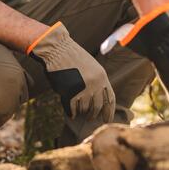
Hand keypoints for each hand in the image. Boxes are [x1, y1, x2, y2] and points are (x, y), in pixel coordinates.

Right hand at [28, 22, 115, 137]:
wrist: (58, 49)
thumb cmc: (73, 58)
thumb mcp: (91, 67)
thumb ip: (97, 81)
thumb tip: (100, 100)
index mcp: (102, 76)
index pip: (110, 99)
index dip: (109, 111)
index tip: (107, 120)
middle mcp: (95, 83)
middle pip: (97, 107)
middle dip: (94, 115)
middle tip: (90, 118)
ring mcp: (83, 88)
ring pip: (84, 109)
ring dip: (81, 112)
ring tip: (79, 112)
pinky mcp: (70, 92)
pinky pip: (72, 108)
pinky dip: (72, 112)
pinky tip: (71, 114)